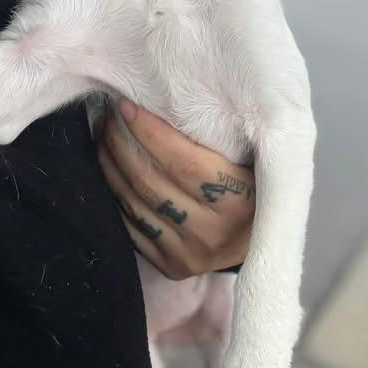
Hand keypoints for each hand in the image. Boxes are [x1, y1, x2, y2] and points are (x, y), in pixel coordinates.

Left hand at [96, 99, 254, 279]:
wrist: (263, 240)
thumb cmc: (256, 185)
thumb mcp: (253, 161)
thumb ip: (220, 139)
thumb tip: (168, 101)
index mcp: (240, 201)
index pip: (183, 162)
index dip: (149, 132)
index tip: (127, 106)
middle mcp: (213, 233)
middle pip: (152, 182)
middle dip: (122, 143)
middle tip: (109, 116)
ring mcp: (190, 254)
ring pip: (135, 203)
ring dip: (111, 165)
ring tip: (103, 136)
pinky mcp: (172, 267)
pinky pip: (131, 226)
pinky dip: (115, 193)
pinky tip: (109, 168)